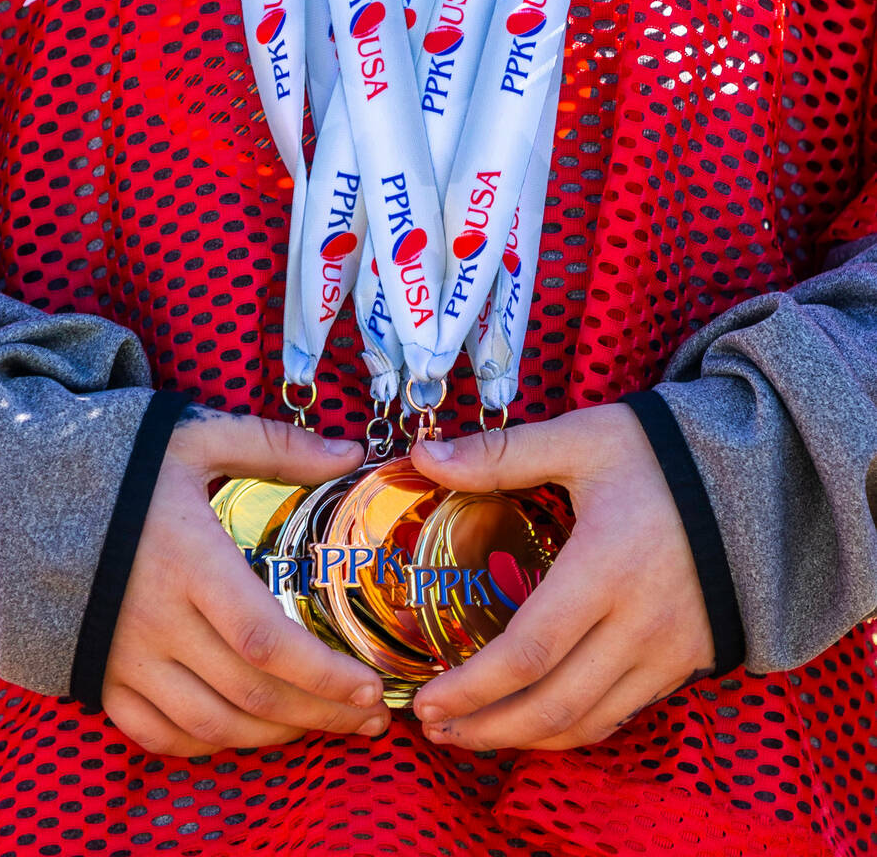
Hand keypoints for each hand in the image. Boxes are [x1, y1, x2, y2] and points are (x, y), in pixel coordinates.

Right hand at [103, 406, 388, 755]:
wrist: (23, 484)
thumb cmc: (120, 460)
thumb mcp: (198, 435)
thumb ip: (276, 446)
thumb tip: (350, 453)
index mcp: (188, 560)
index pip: (263, 639)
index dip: (322, 673)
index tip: (371, 685)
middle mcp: (156, 619)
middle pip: (249, 692)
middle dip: (320, 714)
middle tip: (372, 719)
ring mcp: (124, 655)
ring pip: (210, 723)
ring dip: (275, 736)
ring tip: (327, 727)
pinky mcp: (101, 673)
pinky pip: (157, 733)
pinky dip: (209, 744)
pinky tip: (249, 731)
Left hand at [409, 403, 713, 750]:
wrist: (755, 477)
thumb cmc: (658, 454)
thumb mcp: (580, 439)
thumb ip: (500, 454)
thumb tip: (423, 458)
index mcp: (605, 567)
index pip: (530, 651)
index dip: (474, 687)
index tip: (427, 699)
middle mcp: (639, 622)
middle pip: (556, 703)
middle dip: (489, 729)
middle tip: (437, 730)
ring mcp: (669, 649)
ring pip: (591, 720)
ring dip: (528, 738)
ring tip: (473, 734)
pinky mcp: (687, 659)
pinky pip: (625, 712)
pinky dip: (575, 727)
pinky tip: (538, 720)